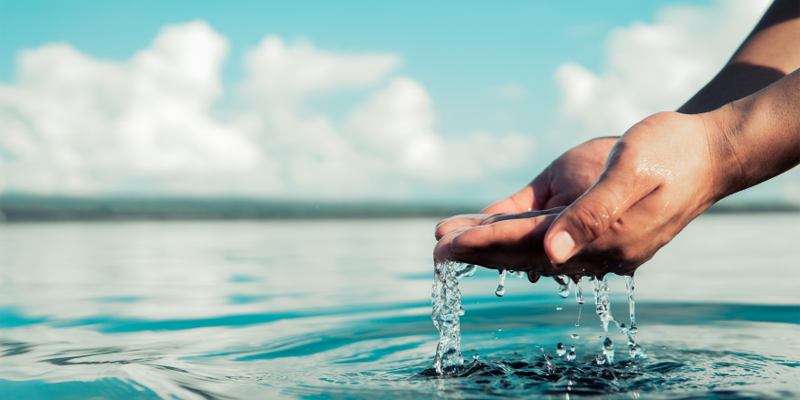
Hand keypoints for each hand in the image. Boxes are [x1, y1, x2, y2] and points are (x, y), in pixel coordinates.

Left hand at [438, 111, 733, 276]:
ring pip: (532, 247)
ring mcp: (596, 242)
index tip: (449, 244)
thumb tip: (553, 256)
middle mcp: (597, 248)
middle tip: (435, 252)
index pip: (532, 244)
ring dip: (490, 246)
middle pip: (525, 253)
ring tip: (448, 242)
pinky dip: (514, 233)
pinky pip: (547, 233)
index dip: (488, 244)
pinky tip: (486, 232)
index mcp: (605, 238)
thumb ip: (593, 214)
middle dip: (479, 252)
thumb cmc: (670, 152)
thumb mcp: (631, 173)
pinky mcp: (594, 228)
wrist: (706, 150)